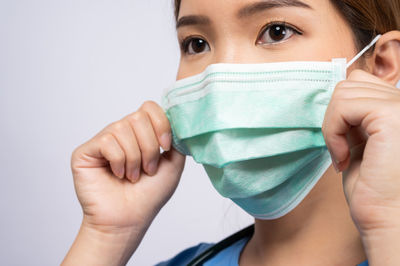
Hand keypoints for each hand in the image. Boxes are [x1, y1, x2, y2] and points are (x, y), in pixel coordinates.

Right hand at [70, 100, 184, 233]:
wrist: (129, 219)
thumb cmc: (148, 195)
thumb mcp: (173, 164)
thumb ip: (176, 139)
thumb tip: (177, 120)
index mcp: (140, 133)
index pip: (149, 108)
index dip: (161, 123)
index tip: (166, 146)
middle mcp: (121, 133)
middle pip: (138, 117)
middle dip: (149, 147)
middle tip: (147, 170)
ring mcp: (103, 141)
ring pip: (122, 128)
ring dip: (134, 158)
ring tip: (132, 176)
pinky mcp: (86, 151)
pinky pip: (107, 141)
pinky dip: (118, 161)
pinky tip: (117, 175)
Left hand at [322, 70, 399, 233]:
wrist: (387, 218)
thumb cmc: (373, 188)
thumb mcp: (361, 141)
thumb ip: (355, 115)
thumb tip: (338, 95)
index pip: (361, 81)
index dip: (342, 111)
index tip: (343, 143)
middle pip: (351, 83)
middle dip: (336, 118)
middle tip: (342, 151)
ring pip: (344, 91)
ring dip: (333, 126)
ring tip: (344, 155)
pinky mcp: (391, 115)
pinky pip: (343, 106)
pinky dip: (333, 131)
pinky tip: (344, 157)